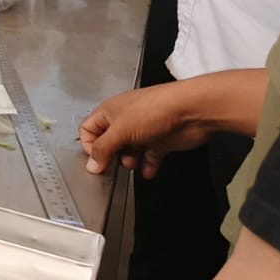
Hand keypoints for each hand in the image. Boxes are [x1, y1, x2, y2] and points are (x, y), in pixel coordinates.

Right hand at [79, 82, 213, 179]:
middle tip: (112, 166)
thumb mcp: (120, 130)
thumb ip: (103, 148)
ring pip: (129, 151)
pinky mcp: (160, 140)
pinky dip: (147, 166)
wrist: (190, 110)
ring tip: (133, 164)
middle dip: (110, 156)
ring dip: (129, 162)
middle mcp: (125, 120)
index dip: (89, 146)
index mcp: (110, 111)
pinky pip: (149, 157)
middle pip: (109, 142)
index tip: (96, 160)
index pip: (89, 129)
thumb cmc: (156, 108)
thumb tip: (92, 164)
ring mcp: (143, 130)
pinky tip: (147, 171)